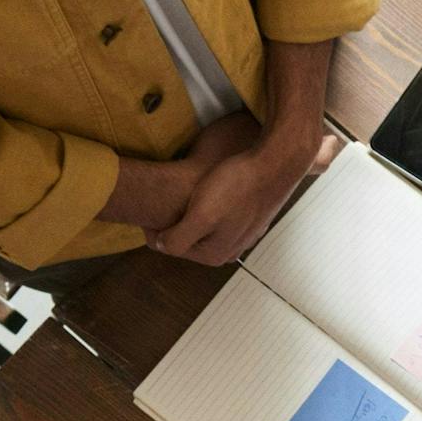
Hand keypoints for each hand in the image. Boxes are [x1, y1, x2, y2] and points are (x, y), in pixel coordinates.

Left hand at [158, 119, 335, 266]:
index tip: (146, 210)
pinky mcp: (251, 218)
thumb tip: (160, 246)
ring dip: (192, 212)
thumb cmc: (237, 187)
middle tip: (163, 198)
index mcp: (215, 255)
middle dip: (175, 221)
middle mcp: (230, 250)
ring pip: (206, 227)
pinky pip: (222, 216)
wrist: (275, 165)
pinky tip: (211, 188)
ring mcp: (243, 234)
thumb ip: (177, 238)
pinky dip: (211, 206)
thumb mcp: (201, 216)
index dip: (155, 229)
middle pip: (189, 238)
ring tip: (185, 192)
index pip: (172, 247)